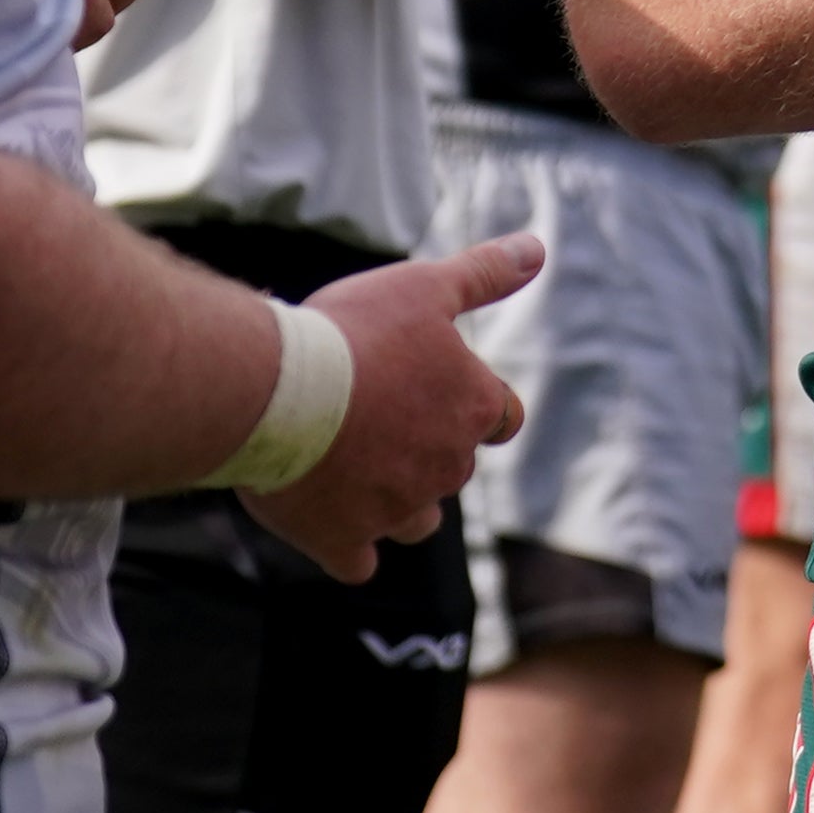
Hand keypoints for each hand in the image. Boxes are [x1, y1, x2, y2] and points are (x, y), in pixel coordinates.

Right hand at [236, 234, 537, 578]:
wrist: (277, 391)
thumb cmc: (352, 333)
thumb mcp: (423, 286)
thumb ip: (482, 273)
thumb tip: (536, 249)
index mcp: (475, 408)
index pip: (502, 417)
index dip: (477, 407)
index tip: (440, 394)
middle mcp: (448, 467)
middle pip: (454, 469)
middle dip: (428, 451)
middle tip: (378, 421)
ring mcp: (396, 510)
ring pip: (415, 520)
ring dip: (397, 503)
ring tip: (356, 472)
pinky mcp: (343, 541)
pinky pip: (358, 562)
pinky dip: (348, 548)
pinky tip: (327, 524)